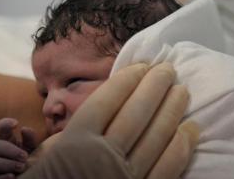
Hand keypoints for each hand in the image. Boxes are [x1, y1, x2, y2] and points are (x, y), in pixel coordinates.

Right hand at [0, 118, 37, 178]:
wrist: (27, 176)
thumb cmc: (28, 161)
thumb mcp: (31, 149)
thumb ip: (30, 139)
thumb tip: (24, 129)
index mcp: (6, 141)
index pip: (0, 128)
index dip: (5, 123)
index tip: (16, 124)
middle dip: (10, 151)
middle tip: (25, 156)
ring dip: (7, 164)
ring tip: (22, 167)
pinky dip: (2, 177)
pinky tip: (13, 176)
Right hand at [20, 63, 198, 178]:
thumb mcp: (44, 154)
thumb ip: (66, 130)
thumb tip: (92, 104)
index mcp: (75, 141)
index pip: (107, 100)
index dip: (126, 79)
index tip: (141, 65)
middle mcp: (102, 157)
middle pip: (136, 113)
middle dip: (155, 86)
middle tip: (168, 68)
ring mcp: (125, 177)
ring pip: (157, 136)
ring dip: (172, 110)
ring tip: (182, 90)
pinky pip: (168, 168)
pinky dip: (181, 147)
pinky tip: (190, 129)